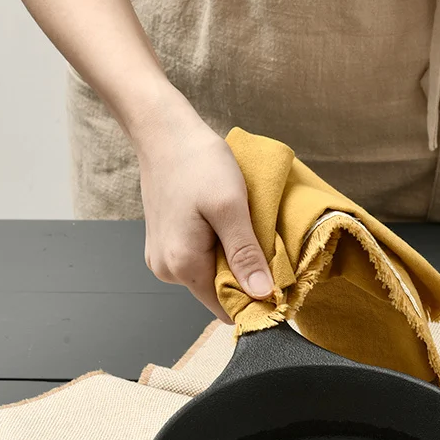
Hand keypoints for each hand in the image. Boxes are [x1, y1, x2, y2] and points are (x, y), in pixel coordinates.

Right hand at [133, 88, 273, 323]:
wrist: (163, 132)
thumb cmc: (197, 162)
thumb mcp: (231, 207)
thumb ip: (245, 255)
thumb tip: (262, 294)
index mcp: (183, 265)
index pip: (226, 308)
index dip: (254, 299)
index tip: (277, 281)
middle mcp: (167, 270)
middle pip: (217, 293)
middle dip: (243, 276)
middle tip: (260, 244)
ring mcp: (162, 258)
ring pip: (209, 276)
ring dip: (231, 261)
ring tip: (240, 229)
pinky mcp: (165, 245)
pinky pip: (199, 260)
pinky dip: (217, 250)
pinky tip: (223, 226)